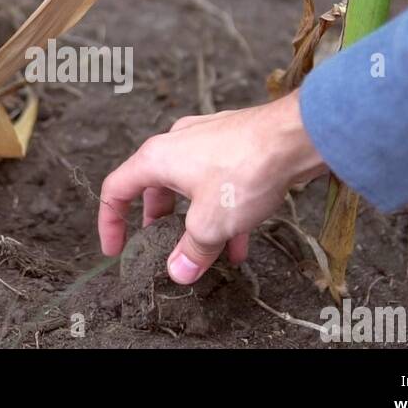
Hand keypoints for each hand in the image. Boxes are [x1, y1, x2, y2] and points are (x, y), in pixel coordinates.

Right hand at [97, 89, 326, 284]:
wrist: (297, 136)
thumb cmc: (246, 170)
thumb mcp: (211, 223)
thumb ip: (191, 251)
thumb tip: (178, 271)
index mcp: (157, 158)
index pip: (116, 189)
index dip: (110, 222)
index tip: (116, 249)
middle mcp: (177, 143)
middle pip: (154, 188)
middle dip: (159, 224)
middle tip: (161, 248)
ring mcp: (207, 140)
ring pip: (190, 187)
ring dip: (195, 221)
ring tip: (207, 252)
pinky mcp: (235, 143)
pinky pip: (218, 181)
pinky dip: (221, 209)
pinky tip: (240, 240)